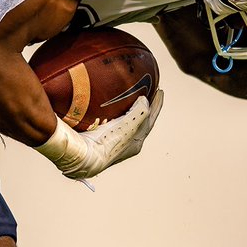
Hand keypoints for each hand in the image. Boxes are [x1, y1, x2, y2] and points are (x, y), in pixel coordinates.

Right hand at [35, 90, 164, 178]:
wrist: (86, 156)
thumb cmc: (109, 141)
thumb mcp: (129, 125)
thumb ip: (140, 111)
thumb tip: (144, 100)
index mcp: (137, 141)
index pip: (151, 118)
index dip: (157, 104)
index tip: (160, 90)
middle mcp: (128, 143)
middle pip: (141, 120)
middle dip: (146, 107)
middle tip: (149, 91)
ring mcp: (115, 141)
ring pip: (127, 122)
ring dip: (131, 109)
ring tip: (131, 97)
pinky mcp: (102, 138)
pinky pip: (114, 122)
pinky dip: (117, 113)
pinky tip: (111, 106)